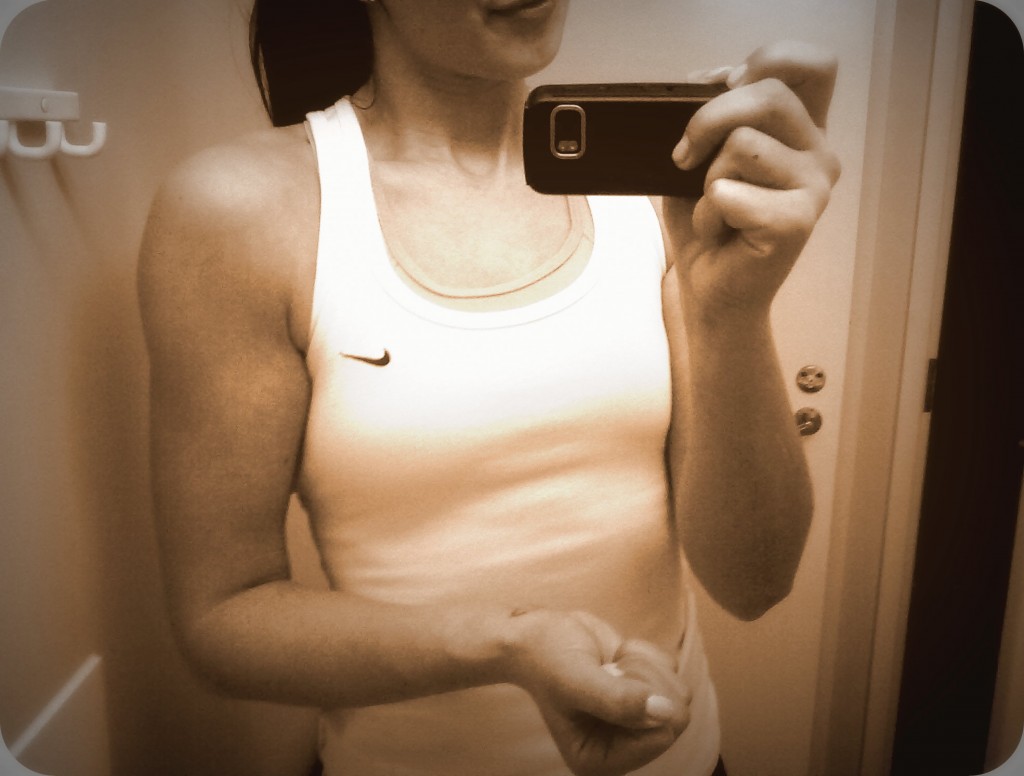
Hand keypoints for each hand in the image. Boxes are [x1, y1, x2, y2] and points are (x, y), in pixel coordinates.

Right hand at [506, 609, 690, 775]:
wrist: (537, 634)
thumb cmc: (546, 657)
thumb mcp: (575, 679)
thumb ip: (617, 701)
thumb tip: (665, 712)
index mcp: (598, 759)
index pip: (660, 738)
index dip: (643, 699)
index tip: (609, 676)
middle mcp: (621, 747)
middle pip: (676, 717)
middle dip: (645, 680)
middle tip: (609, 669)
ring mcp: (636, 722)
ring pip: (678, 692)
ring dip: (643, 666)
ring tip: (609, 664)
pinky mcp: (645, 694)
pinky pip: (672, 672)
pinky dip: (646, 654)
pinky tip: (616, 657)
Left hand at [665, 41, 841, 324]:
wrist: (709, 289)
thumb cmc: (707, 222)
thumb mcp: (700, 155)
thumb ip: (711, 112)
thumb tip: (705, 79)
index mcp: (802, 130)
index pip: (812, 64)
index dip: (769, 61)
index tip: (727, 85)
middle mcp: (819, 153)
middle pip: (767, 94)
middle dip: (707, 119)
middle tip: (683, 157)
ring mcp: (815, 188)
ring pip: (741, 144)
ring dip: (706, 181)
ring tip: (716, 211)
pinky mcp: (798, 223)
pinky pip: (727, 192)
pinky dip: (706, 215)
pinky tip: (722, 234)